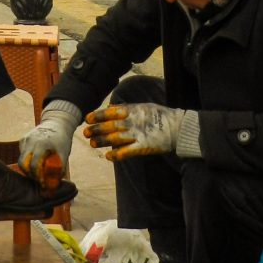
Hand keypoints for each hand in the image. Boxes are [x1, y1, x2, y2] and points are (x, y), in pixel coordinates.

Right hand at [18, 102, 80, 190]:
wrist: (57, 123)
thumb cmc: (62, 140)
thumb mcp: (64, 153)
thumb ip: (59, 169)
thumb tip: (53, 186)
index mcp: (42, 144)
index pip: (34, 165)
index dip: (37, 177)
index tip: (42, 183)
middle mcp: (31, 140)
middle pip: (23, 164)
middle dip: (29, 175)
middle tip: (38, 180)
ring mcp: (25, 139)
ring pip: (21, 160)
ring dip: (28, 169)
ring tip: (38, 173)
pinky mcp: (22, 139)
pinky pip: (22, 154)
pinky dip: (27, 161)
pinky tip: (36, 162)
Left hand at [83, 102, 199, 161]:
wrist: (177, 127)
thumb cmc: (158, 116)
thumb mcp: (142, 106)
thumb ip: (126, 107)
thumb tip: (110, 107)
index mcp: (132, 110)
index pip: (110, 112)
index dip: (97, 115)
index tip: (87, 119)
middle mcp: (133, 122)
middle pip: (110, 126)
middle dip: (96, 129)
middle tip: (86, 133)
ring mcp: (138, 134)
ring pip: (115, 138)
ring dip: (102, 141)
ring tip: (92, 143)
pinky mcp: (144, 147)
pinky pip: (127, 151)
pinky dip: (117, 154)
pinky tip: (108, 156)